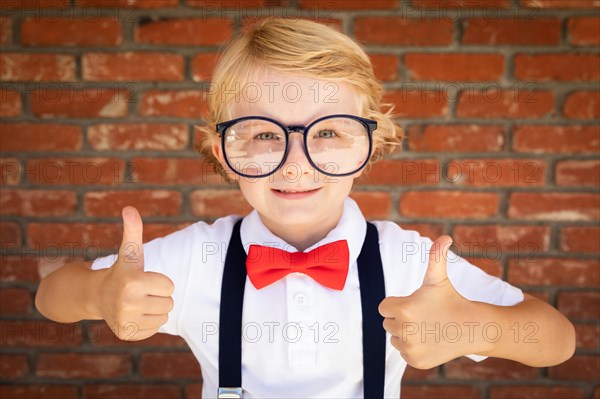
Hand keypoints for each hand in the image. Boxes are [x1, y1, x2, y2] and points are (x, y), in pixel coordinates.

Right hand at [97, 206, 174, 340]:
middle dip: (159, 296)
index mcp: (132, 282)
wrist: (97, 295)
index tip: (145, 279)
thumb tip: (129, 208)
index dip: (161, 282)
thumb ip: (133, 230)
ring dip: (155, 310)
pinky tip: (135, 314)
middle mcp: (126, 303)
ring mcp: (125, 320)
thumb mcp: (130, 251)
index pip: (170, 287)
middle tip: (142, 292)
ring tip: (139, 302)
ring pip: (164, 318)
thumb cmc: (122, 271)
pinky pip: (154, 330)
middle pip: (169, 303)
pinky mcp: (125, 334)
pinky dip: (148, 323)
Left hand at [379, 236, 482, 368]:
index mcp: (403, 309)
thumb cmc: (451, 299)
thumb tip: (445, 237)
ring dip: (406, 334)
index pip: (384, 307)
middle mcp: (404, 330)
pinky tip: (430, 341)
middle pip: (388, 323)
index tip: (416, 304)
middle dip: (402, 318)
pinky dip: (414, 348)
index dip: (398, 304)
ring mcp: (410, 348)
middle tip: (424, 316)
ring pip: (395, 338)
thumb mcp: (438, 278)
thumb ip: (436, 256)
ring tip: (428, 328)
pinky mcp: (416, 361)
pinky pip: (404, 353)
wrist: (473, 328)